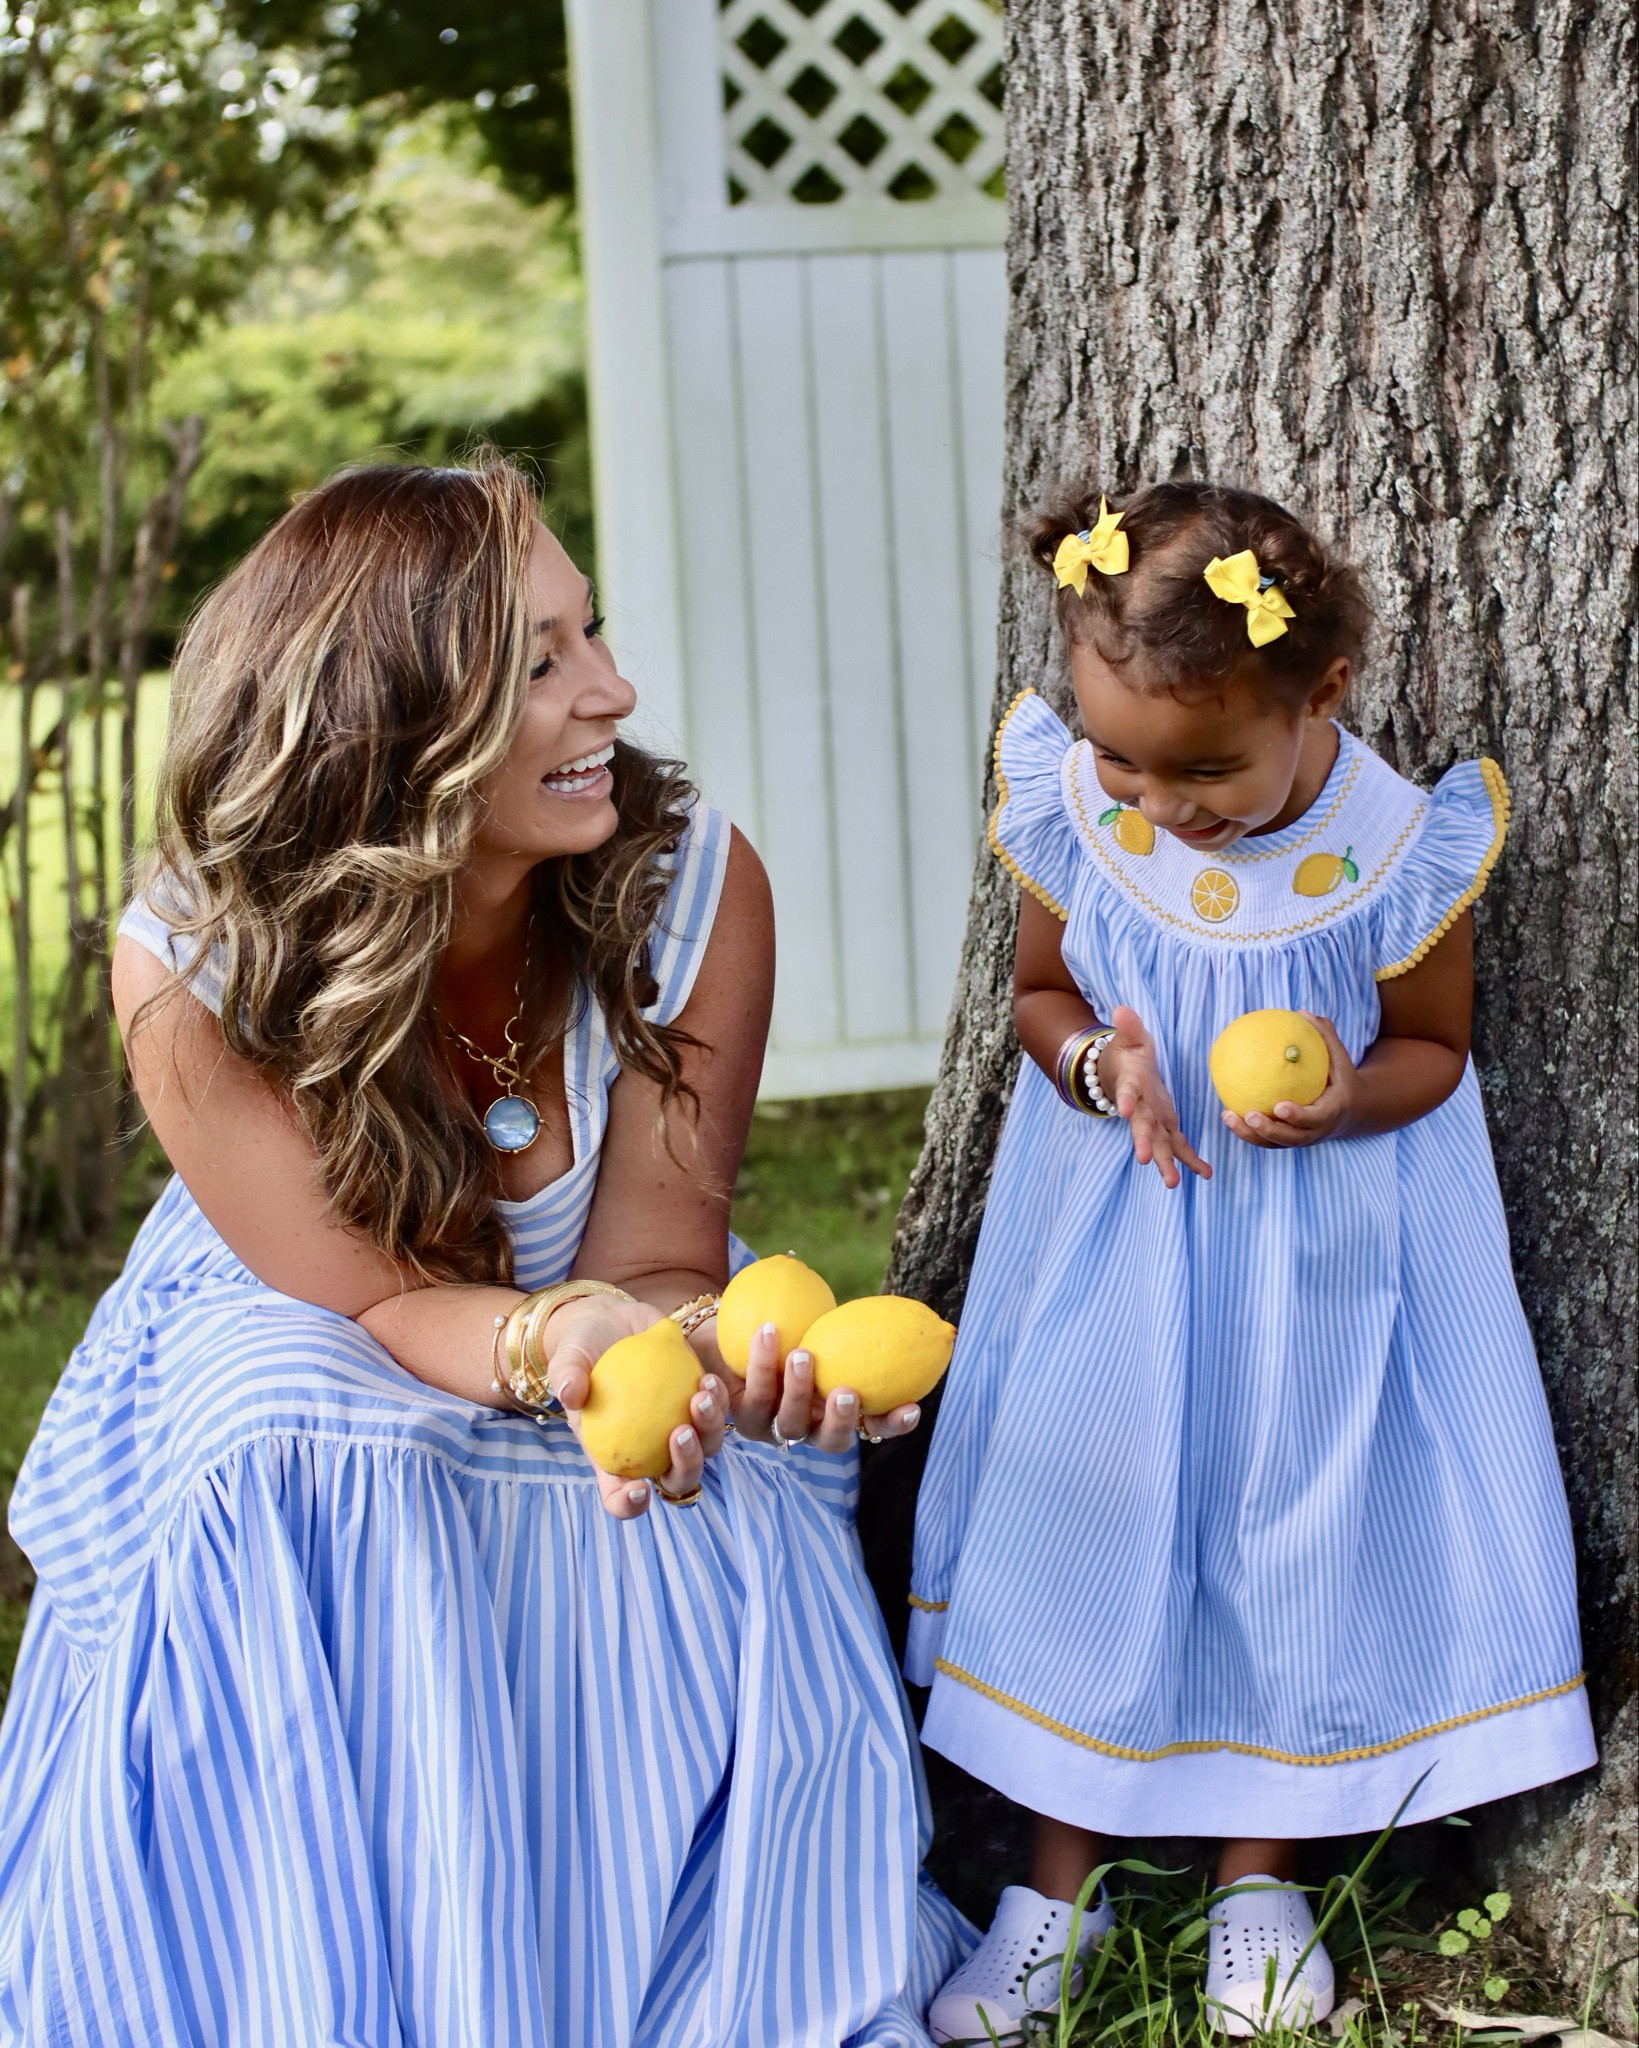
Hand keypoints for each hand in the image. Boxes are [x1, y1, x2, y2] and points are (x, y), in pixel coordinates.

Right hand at [540, 1294, 733, 1520]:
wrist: (611, 1322)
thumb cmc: (583, 1349)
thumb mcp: (567, 1359)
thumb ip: (566, 1375)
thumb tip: (569, 1392)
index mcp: (614, 1456)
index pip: (619, 1495)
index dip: (629, 1504)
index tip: (638, 1490)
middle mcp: (650, 1450)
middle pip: (676, 1480)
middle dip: (686, 1466)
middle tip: (680, 1432)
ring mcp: (677, 1426)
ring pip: (706, 1448)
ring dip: (709, 1430)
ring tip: (701, 1397)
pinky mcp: (697, 1400)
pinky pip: (716, 1410)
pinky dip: (717, 1400)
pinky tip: (708, 1380)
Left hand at [729, 1320, 922, 1452]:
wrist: (737, 1325)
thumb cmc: (794, 1323)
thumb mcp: (826, 1325)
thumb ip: (857, 1324)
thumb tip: (907, 1310)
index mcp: (839, 1410)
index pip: (875, 1426)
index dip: (894, 1424)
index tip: (912, 1408)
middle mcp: (811, 1426)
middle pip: (833, 1441)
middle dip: (841, 1421)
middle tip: (846, 1391)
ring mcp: (776, 1427)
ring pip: (790, 1425)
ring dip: (798, 1391)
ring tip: (802, 1354)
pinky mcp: (743, 1418)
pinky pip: (755, 1398)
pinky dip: (762, 1365)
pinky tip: (767, 1332)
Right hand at [1099, 1005, 1211, 1187]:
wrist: (1122, 1072)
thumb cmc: (1127, 1052)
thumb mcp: (1130, 1037)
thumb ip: (1129, 1026)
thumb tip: (1121, 1009)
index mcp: (1131, 1085)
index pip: (1127, 1092)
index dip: (1125, 1100)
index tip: (1124, 1111)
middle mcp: (1139, 1108)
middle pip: (1141, 1127)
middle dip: (1143, 1143)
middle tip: (1144, 1160)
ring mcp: (1152, 1120)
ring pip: (1158, 1144)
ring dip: (1165, 1162)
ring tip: (1172, 1183)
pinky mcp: (1165, 1126)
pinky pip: (1178, 1146)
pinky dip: (1190, 1160)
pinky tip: (1205, 1174)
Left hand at [1220, 1013, 1354, 1148]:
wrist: (1351, 1110)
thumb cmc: (1341, 1075)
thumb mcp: (1339, 1056)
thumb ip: (1324, 1035)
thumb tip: (1301, 1012)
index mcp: (1333, 1111)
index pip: (1315, 1117)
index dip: (1298, 1115)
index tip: (1279, 1106)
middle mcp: (1318, 1131)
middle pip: (1293, 1138)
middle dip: (1270, 1130)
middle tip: (1249, 1115)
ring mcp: (1303, 1139)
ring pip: (1275, 1143)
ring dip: (1250, 1134)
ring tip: (1227, 1116)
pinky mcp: (1289, 1141)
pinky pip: (1266, 1140)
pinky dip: (1246, 1131)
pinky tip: (1227, 1113)